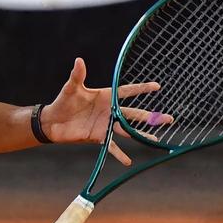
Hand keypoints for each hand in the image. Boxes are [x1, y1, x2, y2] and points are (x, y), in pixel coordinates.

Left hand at [40, 58, 172, 164]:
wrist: (53, 121)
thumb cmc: (63, 101)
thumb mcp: (71, 88)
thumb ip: (77, 75)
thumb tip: (79, 60)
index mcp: (106, 96)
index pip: (127, 91)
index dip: (142, 89)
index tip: (157, 86)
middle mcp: (109, 111)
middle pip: (133, 113)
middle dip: (151, 116)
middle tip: (169, 119)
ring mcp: (106, 125)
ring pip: (128, 130)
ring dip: (141, 134)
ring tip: (156, 139)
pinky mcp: (99, 137)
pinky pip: (112, 146)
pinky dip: (119, 154)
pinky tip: (128, 161)